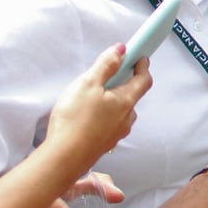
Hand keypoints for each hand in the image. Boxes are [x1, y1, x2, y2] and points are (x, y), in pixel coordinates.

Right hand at [45, 45, 151, 173]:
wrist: (64, 157)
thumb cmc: (75, 120)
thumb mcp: (88, 84)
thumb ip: (106, 65)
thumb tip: (121, 50)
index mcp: (126, 101)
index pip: (143, 80)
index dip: (143, 67)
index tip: (140, 58)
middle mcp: (126, 118)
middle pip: (132, 96)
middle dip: (124, 83)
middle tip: (111, 75)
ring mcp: (116, 133)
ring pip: (120, 112)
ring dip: (113, 101)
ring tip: (93, 97)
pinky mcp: (104, 143)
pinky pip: (109, 124)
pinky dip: (104, 115)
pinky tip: (86, 116)